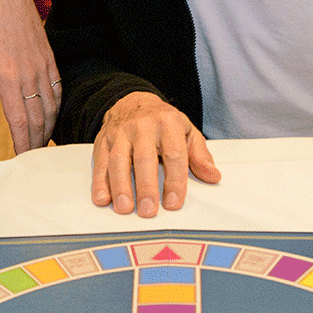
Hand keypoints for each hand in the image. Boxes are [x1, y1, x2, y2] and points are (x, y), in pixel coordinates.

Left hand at [0, 0, 58, 151]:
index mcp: (8, 78)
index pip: (20, 121)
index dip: (22, 144)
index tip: (21, 160)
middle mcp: (29, 76)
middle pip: (38, 119)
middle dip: (36, 142)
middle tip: (32, 159)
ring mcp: (43, 68)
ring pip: (50, 108)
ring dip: (47, 129)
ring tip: (42, 143)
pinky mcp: (51, 61)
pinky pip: (57, 91)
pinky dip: (56, 109)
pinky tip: (51, 118)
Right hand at [92, 92, 220, 216]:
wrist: (133, 101)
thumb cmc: (162, 122)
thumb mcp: (186, 131)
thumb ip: (199, 155)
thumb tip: (212, 176)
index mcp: (167, 123)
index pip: (173, 154)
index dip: (175, 180)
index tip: (174, 202)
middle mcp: (142, 126)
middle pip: (144, 158)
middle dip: (146, 186)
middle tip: (148, 210)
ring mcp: (120, 133)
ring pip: (118, 160)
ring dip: (120, 187)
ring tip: (125, 208)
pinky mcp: (103, 141)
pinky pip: (100, 162)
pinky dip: (99, 182)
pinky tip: (102, 198)